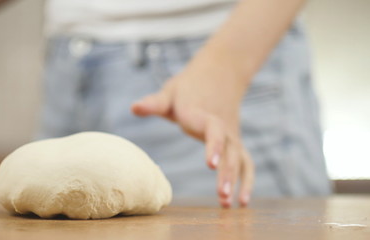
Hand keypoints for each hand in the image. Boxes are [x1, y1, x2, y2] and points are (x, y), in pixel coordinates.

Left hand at [131, 44, 254, 206]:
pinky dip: (247, 181)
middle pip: (230, 151)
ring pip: (240, 159)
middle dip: (227, 174)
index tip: (210, 165)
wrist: (219, 73)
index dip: (214, 146)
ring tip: (231, 206)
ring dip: (238, 182)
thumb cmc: (189, 86)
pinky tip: (242, 202)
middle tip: (222, 197)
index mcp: (203, 115)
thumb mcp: (170, 91)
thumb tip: (133, 108)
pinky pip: (245, 162)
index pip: (213, 131)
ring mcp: (232, 135)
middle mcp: (223, 127)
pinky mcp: (235, 142)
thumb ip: (154, 103)